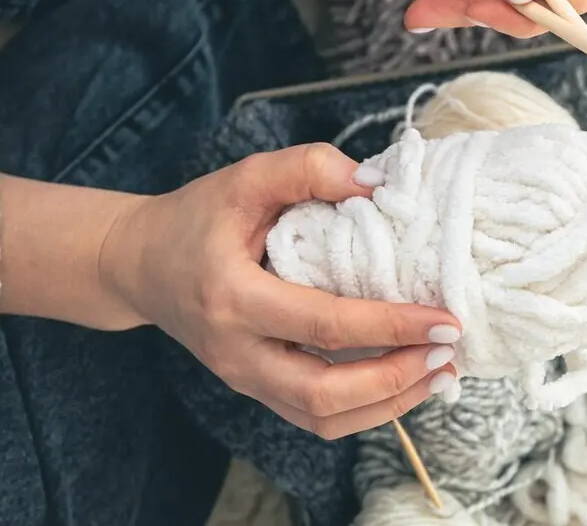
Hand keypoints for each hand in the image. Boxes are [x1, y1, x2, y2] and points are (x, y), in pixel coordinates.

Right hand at [99, 145, 461, 439]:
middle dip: (395, 380)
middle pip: (323, 394)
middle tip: (447, 352)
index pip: (324, 325)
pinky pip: (315, 417)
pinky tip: (404, 383)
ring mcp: (243, 378)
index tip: (444, 318)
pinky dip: (366, 409)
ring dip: (388, 404)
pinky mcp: (255, 388)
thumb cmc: (197, 216)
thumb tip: (380, 184)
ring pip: (322, 419)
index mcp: (232, 295)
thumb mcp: (246, 176)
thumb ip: (309, 168)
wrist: (139, 264)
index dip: (390, 325)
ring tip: (438, 372)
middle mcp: (235, 350)